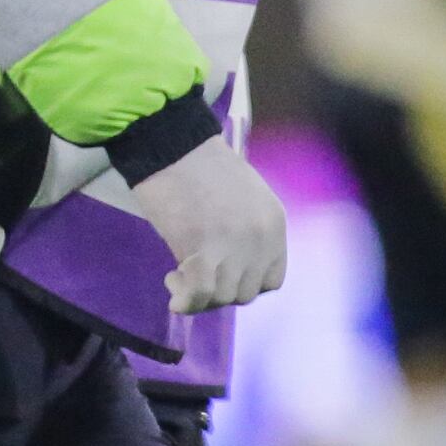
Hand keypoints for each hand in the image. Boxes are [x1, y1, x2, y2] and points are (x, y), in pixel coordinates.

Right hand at [127, 135, 289, 315]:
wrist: (171, 144)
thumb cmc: (198, 163)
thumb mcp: (242, 197)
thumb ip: (246, 230)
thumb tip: (230, 261)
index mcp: (274, 223)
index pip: (271, 280)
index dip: (243, 283)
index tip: (220, 274)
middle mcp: (261, 239)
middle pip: (245, 293)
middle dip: (218, 291)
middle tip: (192, 275)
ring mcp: (234, 247)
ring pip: (222, 298)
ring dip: (199, 297)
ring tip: (177, 276)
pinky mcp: (202, 251)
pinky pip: (200, 295)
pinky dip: (185, 301)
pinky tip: (173, 290)